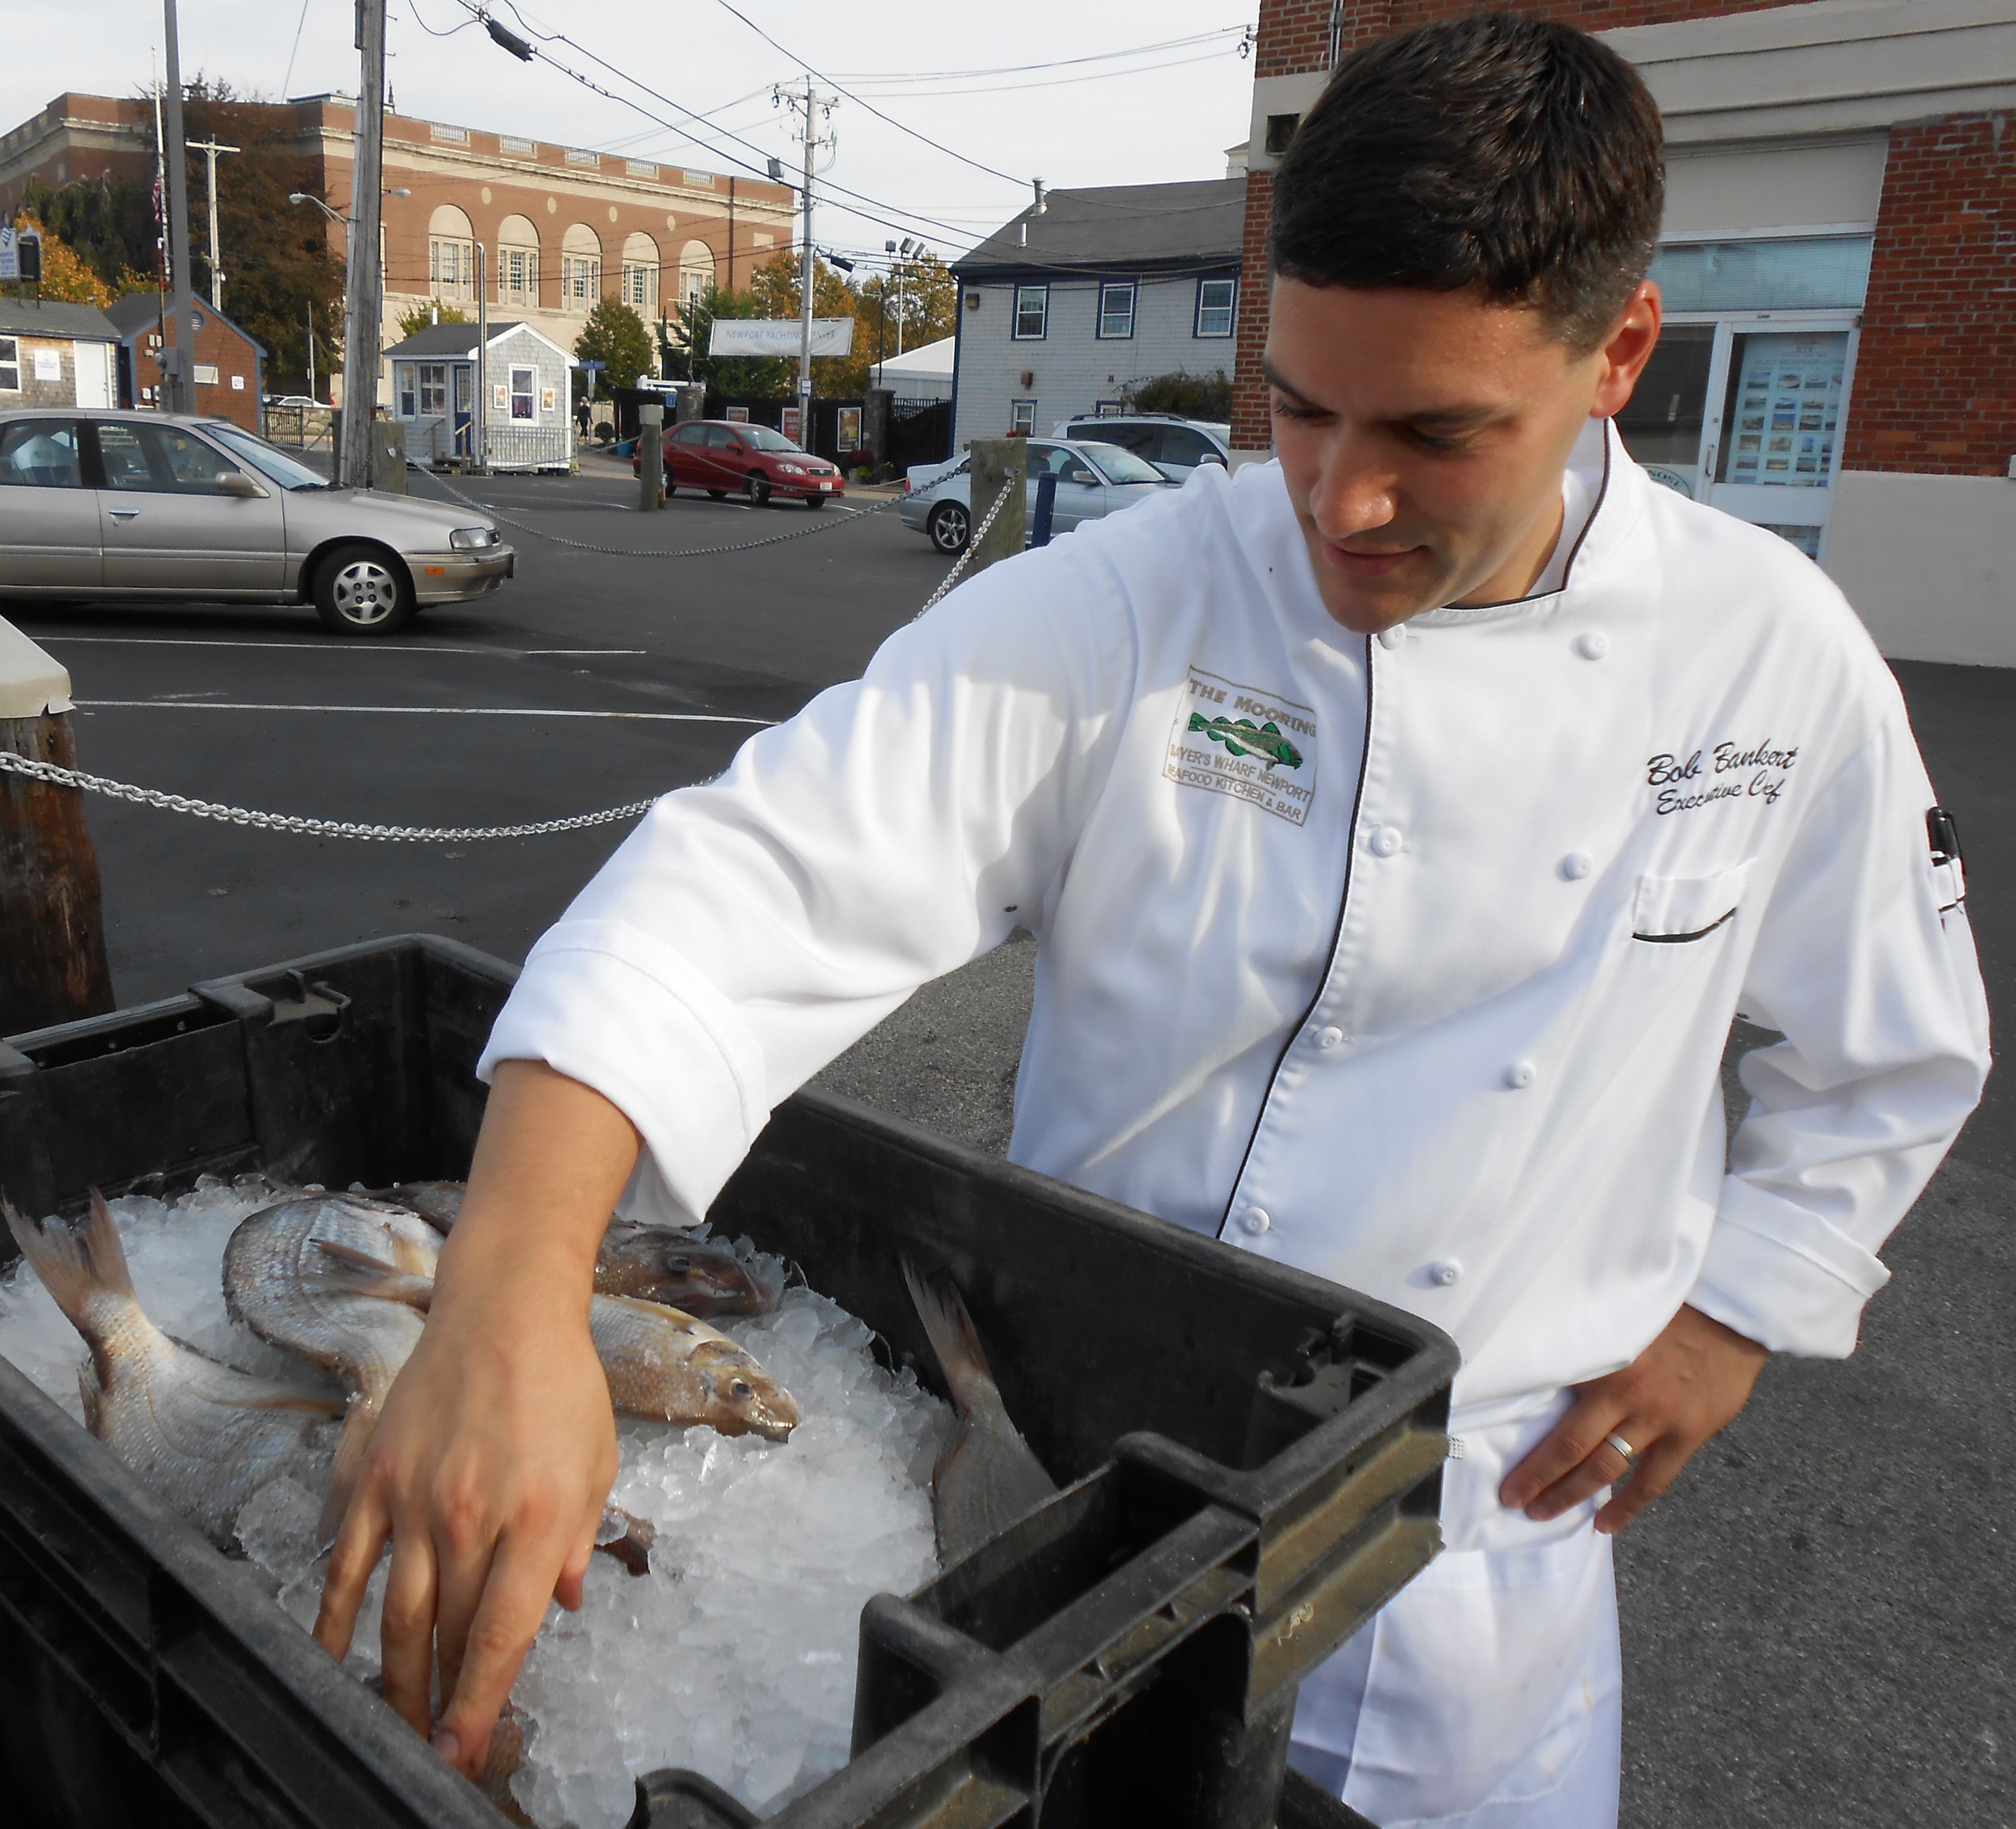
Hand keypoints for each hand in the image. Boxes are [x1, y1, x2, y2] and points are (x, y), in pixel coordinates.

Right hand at [312, 1061, 639, 1781]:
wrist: (504, 1310)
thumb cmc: (560, 1385)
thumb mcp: (597, 1464)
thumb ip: (576, 1542)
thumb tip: (558, 1607)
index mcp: (538, 1514)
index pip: (503, 1632)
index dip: (483, 1701)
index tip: (467, 1752)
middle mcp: (472, 1513)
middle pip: (447, 1633)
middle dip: (442, 1703)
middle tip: (436, 1750)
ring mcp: (415, 1497)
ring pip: (395, 1614)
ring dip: (393, 1679)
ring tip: (396, 1723)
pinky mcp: (374, 1479)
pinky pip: (348, 1566)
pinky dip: (337, 1621)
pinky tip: (334, 1663)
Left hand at [1498, 1303, 1767, 1535]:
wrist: (1730, 1318)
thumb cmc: (1668, 1312)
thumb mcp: (1616, 1318)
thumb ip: (1585, 1348)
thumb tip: (1540, 1368)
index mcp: (1600, 1361)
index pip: (1547, 1403)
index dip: (1523, 1428)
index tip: (1500, 1445)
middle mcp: (1623, 1394)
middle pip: (1569, 1446)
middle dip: (1537, 1477)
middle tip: (1511, 1498)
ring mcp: (1656, 1420)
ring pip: (1604, 1468)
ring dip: (1570, 1495)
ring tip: (1542, 1513)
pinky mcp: (1687, 1437)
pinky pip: (1651, 1483)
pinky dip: (1627, 1507)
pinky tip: (1605, 1524)